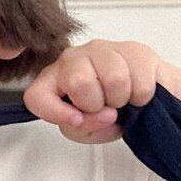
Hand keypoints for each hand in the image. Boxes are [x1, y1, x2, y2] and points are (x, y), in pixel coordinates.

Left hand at [23, 39, 162, 144]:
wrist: (144, 102)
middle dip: (97, 104)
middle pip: (78, 82)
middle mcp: (73, 59)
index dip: (55, 112)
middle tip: (104, 107)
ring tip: (121, 99)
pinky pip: (140, 80)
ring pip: (114, 79)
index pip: (36, 95)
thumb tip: (103, 114)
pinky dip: (142, 96)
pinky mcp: (133, 49)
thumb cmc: (109, 115)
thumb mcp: (86, 131)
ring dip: (122, 99)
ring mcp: (103, 50)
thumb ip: (82, 127)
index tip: (76, 121)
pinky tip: (136, 92)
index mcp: (54, 80)